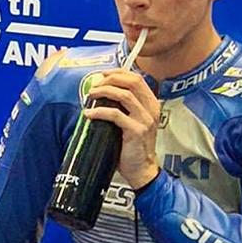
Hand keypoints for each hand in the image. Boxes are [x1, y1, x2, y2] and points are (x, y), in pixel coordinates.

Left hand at [84, 69, 161, 189]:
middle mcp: (151, 109)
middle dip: (111, 79)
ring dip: (104, 91)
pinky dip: (100, 111)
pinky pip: (115, 115)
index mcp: (151, 104)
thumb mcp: (131, 122)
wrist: (142, 169)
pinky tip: (89, 114)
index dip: (119, 73)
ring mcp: (145, 119)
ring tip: (91, 95)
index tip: (103, 74)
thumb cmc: (133, 147)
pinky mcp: (136, 131)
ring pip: (124, 95)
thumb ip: (123, 108)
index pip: (137, 79)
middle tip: (95, 84)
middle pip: (132, 82)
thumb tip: (101, 93)